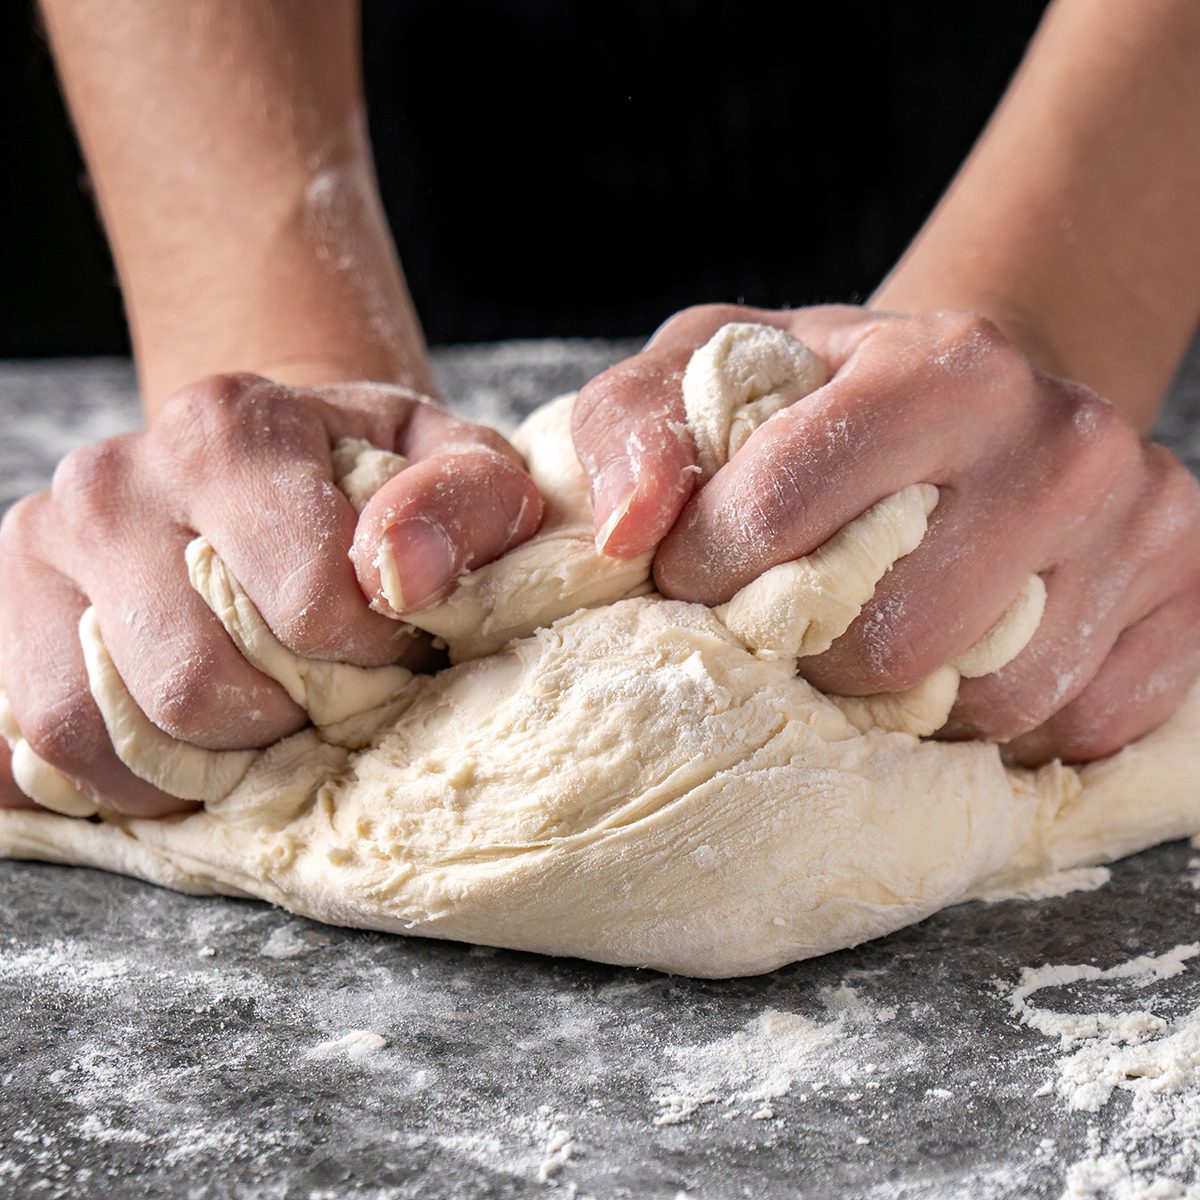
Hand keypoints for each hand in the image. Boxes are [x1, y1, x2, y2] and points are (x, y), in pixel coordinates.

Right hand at [0, 373, 541, 816]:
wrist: (270, 462)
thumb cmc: (368, 478)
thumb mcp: (452, 462)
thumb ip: (467, 501)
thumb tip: (403, 573)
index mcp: (229, 429)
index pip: (305, 606)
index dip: (368, 657)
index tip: (389, 646)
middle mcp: (111, 481)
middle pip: (194, 687)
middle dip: (280, 722)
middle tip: (320, 694)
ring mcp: (41, 548)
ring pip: (97, 730)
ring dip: (194, 766)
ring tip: (256, 722)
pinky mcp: (5, 613)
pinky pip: (31, 748)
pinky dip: (110, 779)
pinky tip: (175, 751)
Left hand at [573, 303, 1199, 763]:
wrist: (981, 404)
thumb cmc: (830, 400)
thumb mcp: (712, 371)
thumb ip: (635, 428)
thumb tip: (627, 535)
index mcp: (940, 366)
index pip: (786, 512)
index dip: (712, 572)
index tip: (700, 581)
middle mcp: (1062, 439)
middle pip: (895, 640)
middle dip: (814, 659)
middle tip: (793, 630)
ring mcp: (1142, 520)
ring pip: (994, 702)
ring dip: (911, 700)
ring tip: (878, 644)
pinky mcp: (1188, 591)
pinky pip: (1080, 727)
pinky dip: (1003, 725)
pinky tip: (966, 663)